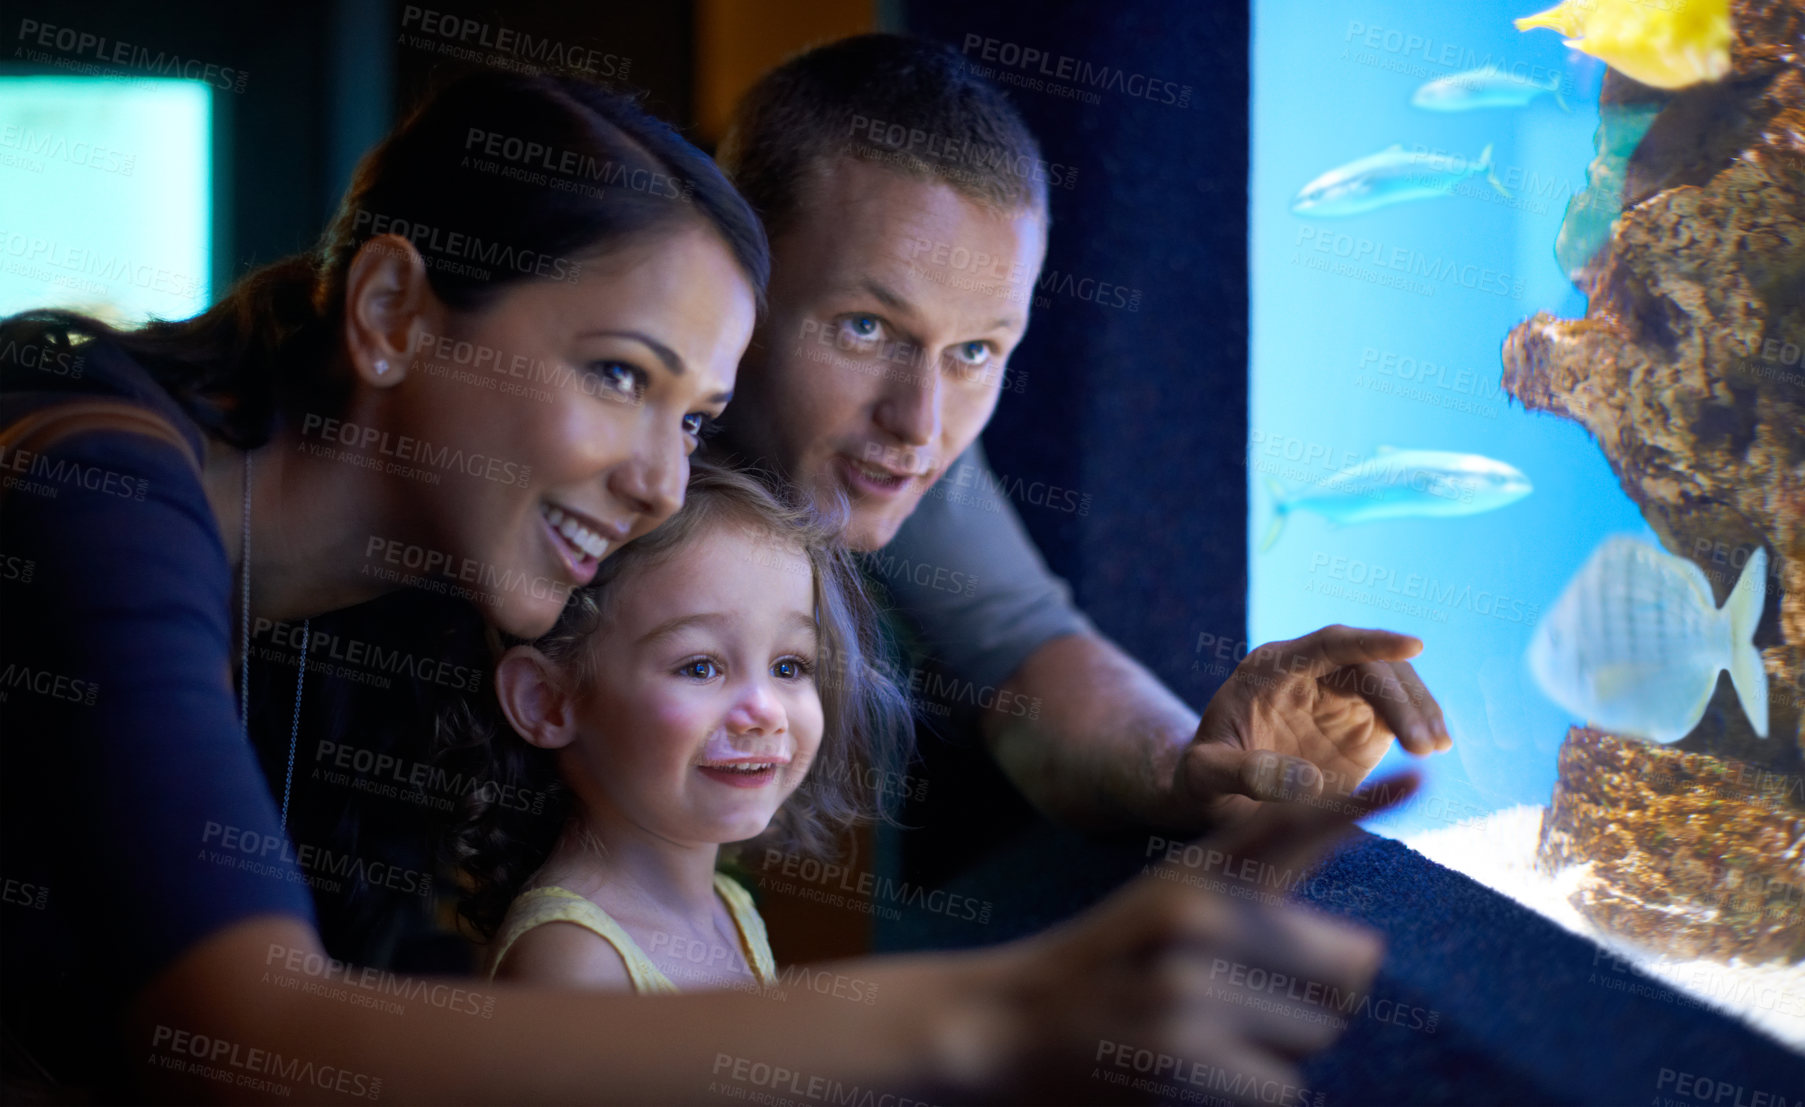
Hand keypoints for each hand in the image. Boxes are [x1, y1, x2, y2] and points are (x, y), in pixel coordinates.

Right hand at [982, 772, 1418, 1103]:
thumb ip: (1270, 852)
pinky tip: (1194, 1074)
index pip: (1294, 829)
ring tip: (1202, 1035)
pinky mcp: (1183, 1060)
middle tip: (1237, 998)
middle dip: (1314, 994)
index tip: (1415, 779)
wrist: (1004, 1024)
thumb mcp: (1175, 887)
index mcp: (1200, 873)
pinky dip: (1252, 1093)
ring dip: (1278, 1050)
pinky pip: (1284, 1090)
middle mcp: (1198, 920)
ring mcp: (1190, 990)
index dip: (1357, 805)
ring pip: (1316, 1035)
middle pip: (1346, 968)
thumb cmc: (1109, 956)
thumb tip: (1358, 804)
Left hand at [1178, 625, 1450, 828]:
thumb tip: (1309, 782)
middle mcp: (1308, 670)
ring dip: (1418, 711)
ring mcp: (1336, 692)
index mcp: (1269, 668)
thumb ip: (1247, 774)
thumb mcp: (1207, 776)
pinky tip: (1436, 746)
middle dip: (1401, 699)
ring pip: (1390, 684)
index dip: (1370, 642)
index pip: (1327, 643)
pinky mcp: (1358, 718)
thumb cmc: (1204, 778)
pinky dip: (1420, 724)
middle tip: (1423, 745)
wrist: (1217, 791)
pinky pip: (1398, 710)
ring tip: (1435, 749)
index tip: (1413, 646)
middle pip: (1367, 666)